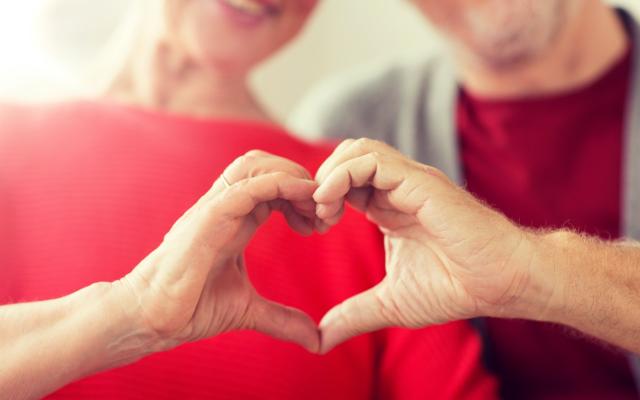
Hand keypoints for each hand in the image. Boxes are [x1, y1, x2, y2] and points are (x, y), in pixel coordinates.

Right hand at [112, 151, 320, 353]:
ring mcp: (214, 209)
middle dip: (301, 178)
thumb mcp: (248, 310)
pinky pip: (247, 186)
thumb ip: (282, 319)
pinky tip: (304, 202)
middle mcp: (225, 207)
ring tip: (315, 207)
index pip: (272, 183)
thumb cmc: (190, 307)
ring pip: (255, 165)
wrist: (150, 319)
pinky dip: (280, 185)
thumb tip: (316, 340)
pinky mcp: (207, 219)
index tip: (321, 223)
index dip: (302, 194)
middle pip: (265, 164)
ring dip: (293, 177)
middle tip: (323, 212)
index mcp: (235, 219)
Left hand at [314, 139, 548, 352]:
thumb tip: (321, 340)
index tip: (313, 227)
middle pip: (347, 156)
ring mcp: (410, 181)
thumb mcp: (390, 304)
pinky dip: (343, 174)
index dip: (322, 197)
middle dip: (321, 180)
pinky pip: (372, 160)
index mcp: (388, 206)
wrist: (502, 283)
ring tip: (323, 209)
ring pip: (357, 150)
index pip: (345, 180)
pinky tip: (334, 204)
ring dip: (330, 174)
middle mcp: (397, 188)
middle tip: (315, 216)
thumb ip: (354, 316)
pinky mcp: (421, 182)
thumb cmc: (456, 288)